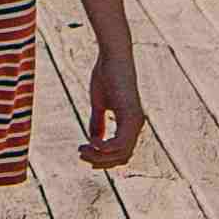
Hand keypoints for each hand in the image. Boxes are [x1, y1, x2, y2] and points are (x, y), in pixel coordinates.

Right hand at [76, 47, 148, 168]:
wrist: (113, 57)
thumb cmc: (106, 75)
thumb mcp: (99, 104)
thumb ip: (98, 122)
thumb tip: (94, 140)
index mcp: (131, 122)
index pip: (121, 152)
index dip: (104, 158)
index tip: (84, 153)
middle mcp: (137, 124)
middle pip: (122, 157)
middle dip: (100, 160)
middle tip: (81, 154)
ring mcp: (135, 121)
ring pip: (121, 153)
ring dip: (100, 156)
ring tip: (82, 150)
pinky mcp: (130, 116)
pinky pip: (119, 144)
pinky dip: (104, 148)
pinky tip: (91, 142)